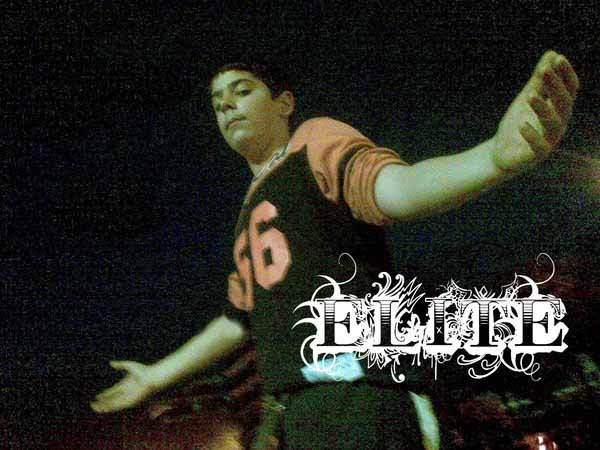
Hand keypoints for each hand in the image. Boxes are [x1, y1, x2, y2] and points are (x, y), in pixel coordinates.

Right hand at [91, 360, 157, 412]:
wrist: (152, 377)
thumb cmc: (144, 371)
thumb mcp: (129, 366)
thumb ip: (120, 364)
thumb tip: (111, 363)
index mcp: (125, 384)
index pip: (112, 391)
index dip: (105, 394)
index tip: (98, 396)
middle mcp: (125, 392)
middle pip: (111, 399)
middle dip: (102, 402)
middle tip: (93, 405)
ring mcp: (127, 397)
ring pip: (113, 404)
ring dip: (104, 407)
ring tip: (95, 408)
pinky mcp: (130, 402)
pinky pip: (118, 406)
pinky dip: (110, 408)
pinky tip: (104, 409)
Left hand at [492, 50, 578, 171]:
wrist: (501, 153)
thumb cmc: (517, 124)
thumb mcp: (526, 99)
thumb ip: (538, 80)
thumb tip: (552, 53)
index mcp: (558, 109)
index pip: (569, 89)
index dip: (565, 74)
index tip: (558, 58)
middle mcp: (558, 124)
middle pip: (563, 103)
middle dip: (555, 86)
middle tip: (543, 71)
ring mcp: (549, 140)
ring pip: (553, 124)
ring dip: (542, 108)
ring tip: (529, 96)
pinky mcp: (537, 156)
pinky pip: (539, 147)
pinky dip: (531, 136)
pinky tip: (522, 126)